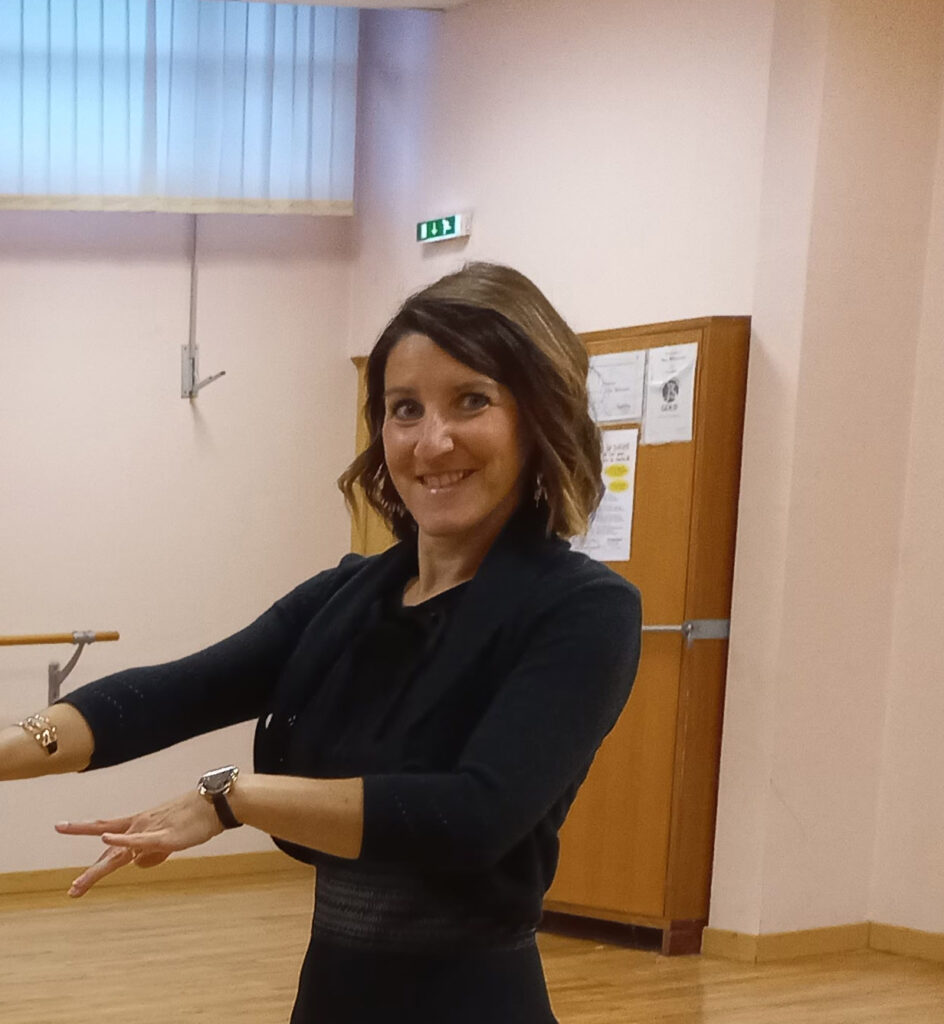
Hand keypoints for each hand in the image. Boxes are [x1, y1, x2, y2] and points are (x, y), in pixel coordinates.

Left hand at [55, 790, 222, 896]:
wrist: (214, 805)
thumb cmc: (193, 820)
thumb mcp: (169, 840)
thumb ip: (152, 852)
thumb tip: (137, 864)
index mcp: (139, 825)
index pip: (107, 834)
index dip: (88, 842)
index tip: (66, 840)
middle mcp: (138, 826)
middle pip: (108, 852)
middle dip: (90, 873)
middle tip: (71, 891)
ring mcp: (149, 830)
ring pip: (118, 852)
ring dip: (97, 870)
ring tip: (77, 885)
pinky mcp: (163, 835)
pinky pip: (139, 840)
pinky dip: (121, 841)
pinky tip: (106, 841)